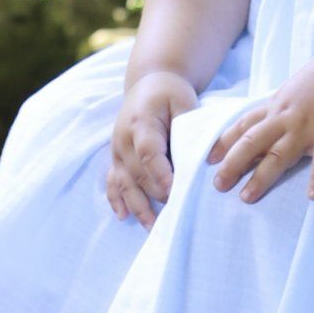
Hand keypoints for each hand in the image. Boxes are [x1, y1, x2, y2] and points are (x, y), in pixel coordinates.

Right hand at [107, 71, 197, 227]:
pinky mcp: (115, 158)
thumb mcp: (184, 100)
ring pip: (124, 184)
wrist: (147, 83)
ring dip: (138, 207)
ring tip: (153, 228)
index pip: (148, 152)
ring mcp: (116, 151)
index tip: (174, 192)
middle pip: (138, 173)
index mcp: (141, 122)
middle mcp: (123, 139)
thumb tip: (201, 155)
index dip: (160, 174)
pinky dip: (116, 200)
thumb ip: (189, 125)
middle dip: (156, 195)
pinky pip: (112, 182)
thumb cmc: (170, 93)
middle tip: (178, 212)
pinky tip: (123, 217)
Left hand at [206, 38, 313, 203]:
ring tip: (247, 197)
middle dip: (233, 164)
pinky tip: (312, 196)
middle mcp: (287, 118)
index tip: (207, 160)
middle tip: (218, 185)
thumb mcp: (293, 90)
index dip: (224, 143)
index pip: (244, 126)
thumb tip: (259, 125)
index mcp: (276, 106)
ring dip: (262, 177)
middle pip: (253, 142)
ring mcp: (309, 128)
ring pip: (280, 154)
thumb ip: (277, 108)